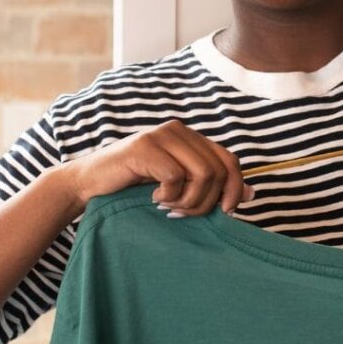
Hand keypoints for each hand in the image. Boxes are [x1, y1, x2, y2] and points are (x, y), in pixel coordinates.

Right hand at [63, 120, 251, 216]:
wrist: (90, 183)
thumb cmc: (134, 187)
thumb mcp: (179, 187)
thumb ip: (212, 186)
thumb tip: (252, 194)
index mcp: (191, 138)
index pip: (230, 160)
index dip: (235, 188)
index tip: (225, 212)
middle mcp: (179, 131)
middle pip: (219, 170)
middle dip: (207, 202)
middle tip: (183, 213)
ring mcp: (162, 136)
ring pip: (203, 174)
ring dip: (189, 201)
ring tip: (169, 207)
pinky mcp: (145, 147)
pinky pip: (176, 177)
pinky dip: (169, 196)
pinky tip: (154, 198)